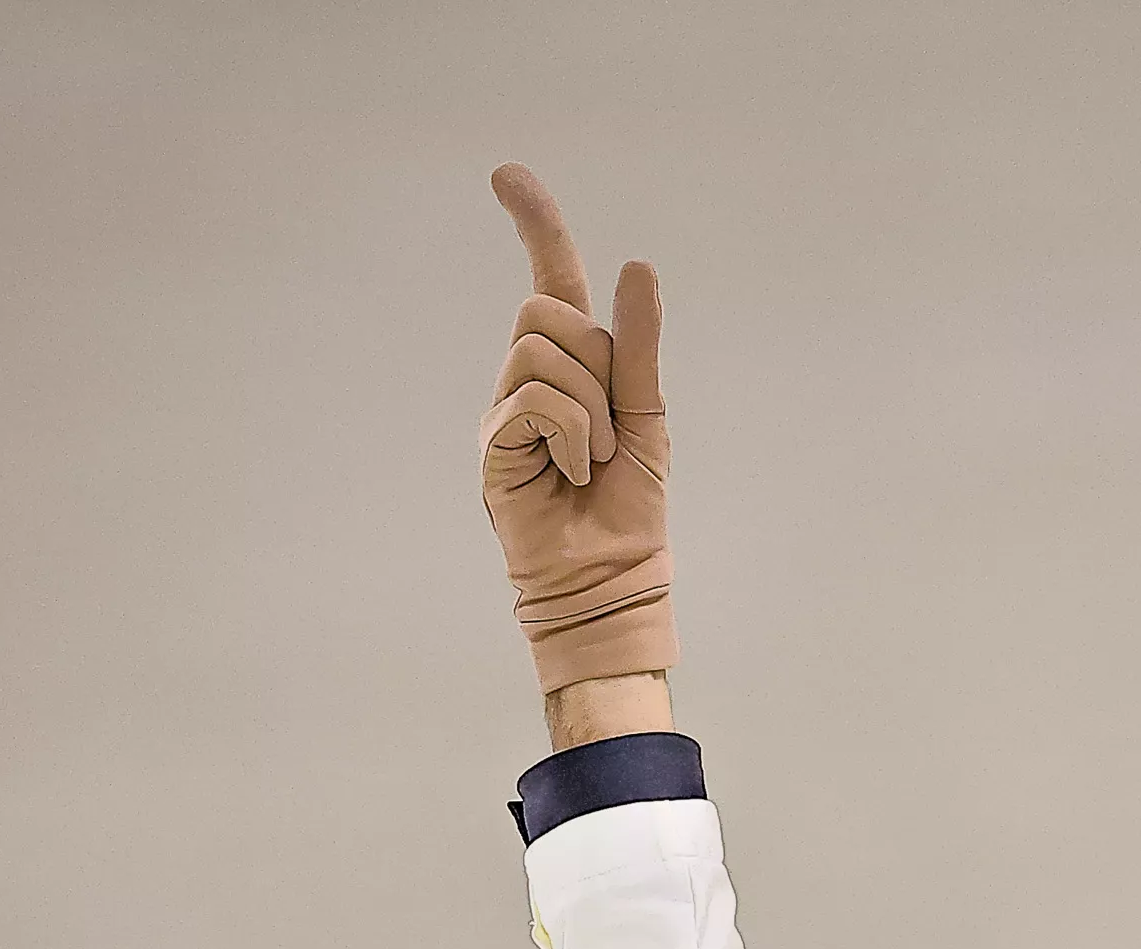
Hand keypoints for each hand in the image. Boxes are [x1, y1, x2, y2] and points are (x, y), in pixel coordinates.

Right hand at [481, 164, 675, 701]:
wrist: (610, 582)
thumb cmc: (630, 511)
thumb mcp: (646, 415)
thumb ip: (638, 346)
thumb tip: (637, 265)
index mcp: (571, 367)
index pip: (550, 280)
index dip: (534, 224)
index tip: (506, 175)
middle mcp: (528, 380)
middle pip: (546, 310)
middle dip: (594, 361)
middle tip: (609, 430)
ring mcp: (504, 412)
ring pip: (541, 351)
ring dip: (588, 408)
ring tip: (593, 460)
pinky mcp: (493, 445)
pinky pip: (536, 398)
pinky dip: (572, 433)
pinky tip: (574, 471)